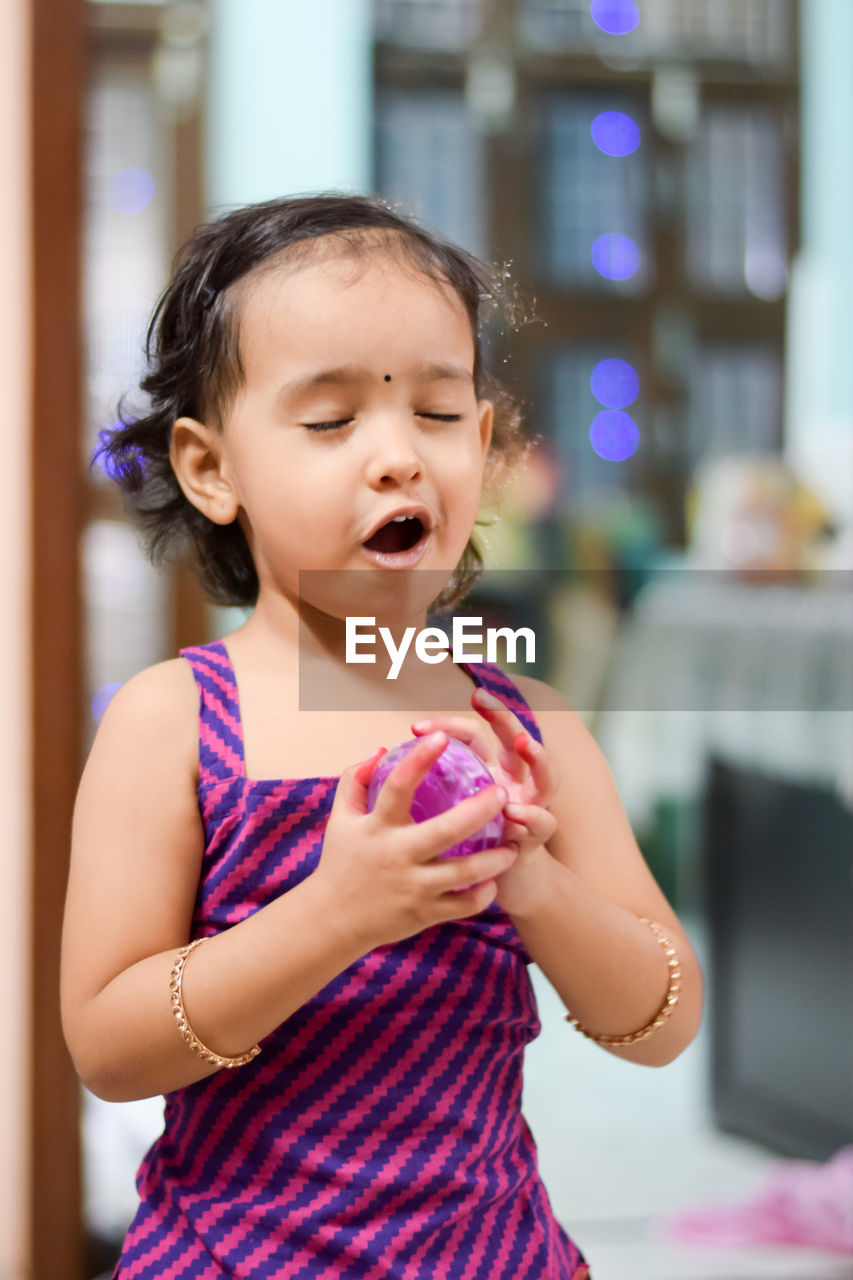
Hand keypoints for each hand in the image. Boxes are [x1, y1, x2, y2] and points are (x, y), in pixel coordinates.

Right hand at [312, 732, 519, 951]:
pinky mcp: (425, 913)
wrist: (332, 922)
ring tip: (512, 845)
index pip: (398, 785)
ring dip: (495, 859)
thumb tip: (382, 750)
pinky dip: (483, 893)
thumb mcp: (340, 818)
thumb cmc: (340, 862)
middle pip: (446, 830)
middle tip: (502, 792)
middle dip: (479, 811)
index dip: (419, 758)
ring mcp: (413, 887)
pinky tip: (493, 880)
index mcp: (377, 827)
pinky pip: (464, 904)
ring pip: (465, 872)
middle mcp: (397, 855)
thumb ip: (355, 780)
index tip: (442, 735)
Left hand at [410, 688, 558, 916]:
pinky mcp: (537, 836)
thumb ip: (412, 784)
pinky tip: (516, 813)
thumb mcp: (438, 812)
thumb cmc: (460, 847)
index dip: (450, 724)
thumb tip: (375, 756)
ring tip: (522, 744)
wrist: (501, 884)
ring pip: (545, 775)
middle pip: (515, 739)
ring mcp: (531, 805)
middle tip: (482, 698)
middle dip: (503, 716)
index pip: (473, 735)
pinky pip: (542, 823)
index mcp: (486, 772)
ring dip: (537, 757)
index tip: (419, 724)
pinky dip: (532, 816)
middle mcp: (513, 781)